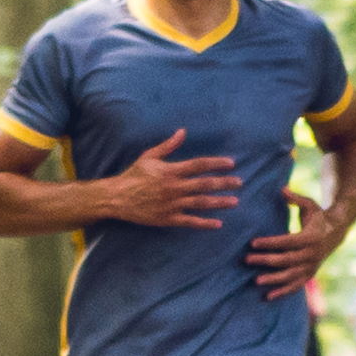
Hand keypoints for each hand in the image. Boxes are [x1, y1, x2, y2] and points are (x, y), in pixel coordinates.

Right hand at [95, 132, 245, 232]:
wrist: (117, 198)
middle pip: (204, 184)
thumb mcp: (149, 156)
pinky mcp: (168, 218)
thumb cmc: (134, 175)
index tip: (231, 163)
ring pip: (201, 203)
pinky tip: (218, 224)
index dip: (217, 163)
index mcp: (171, 171)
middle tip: (239, 183)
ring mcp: (172, 204)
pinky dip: (204, 223)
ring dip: (219, 202)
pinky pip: (190, 221)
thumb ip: (168, 146)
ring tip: (234, 202)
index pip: (199, 165)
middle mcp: (174, 187)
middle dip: (224, 183)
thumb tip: (183, 132)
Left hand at [247, 204, 350, 299]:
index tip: (252, 243)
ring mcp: (311, 267)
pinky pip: (295, 286)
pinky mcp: (309, 275)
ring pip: (290, 276)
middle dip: (265, 260)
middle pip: (285, 260)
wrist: (336, 233)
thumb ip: (295, 199)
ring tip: (255, 280)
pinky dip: (282, 292)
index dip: (269, 243)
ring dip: (272, 279)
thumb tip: (282, 189)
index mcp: (311, 237)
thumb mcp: (310, 205)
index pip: (286, 241)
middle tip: (246, 259)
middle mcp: (312, 254)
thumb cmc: (317, 217)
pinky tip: (267, 296)